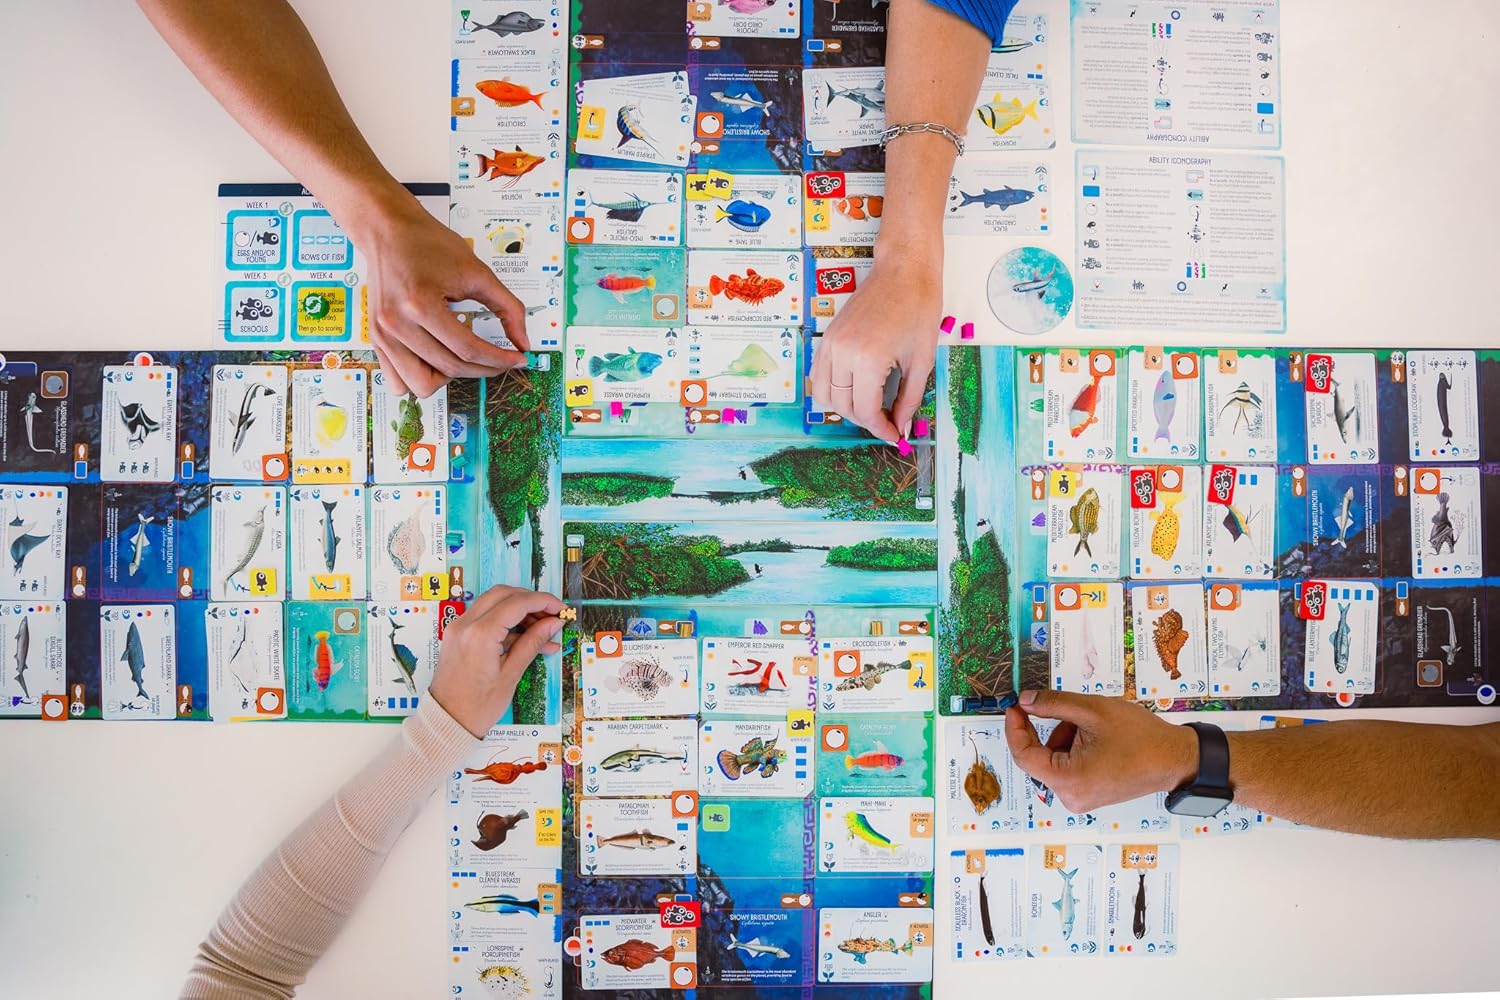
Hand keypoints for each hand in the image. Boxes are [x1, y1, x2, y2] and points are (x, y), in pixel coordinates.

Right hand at [351, 194, 531, 396]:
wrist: (387, 230)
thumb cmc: (427, 244)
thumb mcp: (476, 271)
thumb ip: (507, 308)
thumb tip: (523, 343)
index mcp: (420, 305)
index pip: (467, 350)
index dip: (499, 359)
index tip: (518, 359)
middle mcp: (396, 324)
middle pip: (449, 369)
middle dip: (484, 369)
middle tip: (500, 360)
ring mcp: (382, 335)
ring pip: (421, 386)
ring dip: (449, 378)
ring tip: (462, 357)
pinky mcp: (376, 340)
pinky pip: (397, 382)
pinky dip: (421, 378)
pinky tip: (437, 359)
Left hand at [426, 586, 563, 737]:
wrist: (446, 722)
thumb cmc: (477, 707)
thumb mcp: (511, 674)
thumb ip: (533, 643)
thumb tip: (554, 624)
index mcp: (480, 635)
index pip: (518, 603)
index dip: (544, 602)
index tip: (561, 610)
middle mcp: (466, 624)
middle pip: (504, 594)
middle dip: (531, 601)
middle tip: (552, 616)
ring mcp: (459, 627)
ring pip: (494, 602)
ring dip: (519, 609)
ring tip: (542, 630)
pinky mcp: (458, 634)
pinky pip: (485, 616)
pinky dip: (506, 621)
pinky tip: (525, 638)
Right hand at [808, 256, 940, 443]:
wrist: (903, 271)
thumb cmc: (918, 307)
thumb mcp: (921, 361)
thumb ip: (909, 399)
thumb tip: (901, 427)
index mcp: (869, 359)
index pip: (866, 411)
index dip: (881, 429)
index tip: (894, 435)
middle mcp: (843, 353)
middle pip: (843, 407)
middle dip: (865, 421)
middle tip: (887, 421)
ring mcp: (831, 343)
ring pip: (825, 395)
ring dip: (846, 407)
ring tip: (870, 405)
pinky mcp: (828, 336)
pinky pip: (820, 374)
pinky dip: (833, 388)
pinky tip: (855, 388)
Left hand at [1003, 690, 1198, 813]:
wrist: (1175, 758)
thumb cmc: (1140, 738)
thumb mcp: (1092, 711)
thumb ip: (1052, 704)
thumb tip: (1025, 702)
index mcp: (1068, 780)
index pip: (1024, 755)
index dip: (1015, 729)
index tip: (1015, 707)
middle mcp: (1071, 796)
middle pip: (1040, 757)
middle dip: (1051, 729)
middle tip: (1069, 710)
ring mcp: (1080, 798)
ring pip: (1054, 759)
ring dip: (1065, 736)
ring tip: (1093, 725)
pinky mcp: (1089, 794)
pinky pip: (1067, 768)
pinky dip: (1074, 748)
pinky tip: (1098, 738)